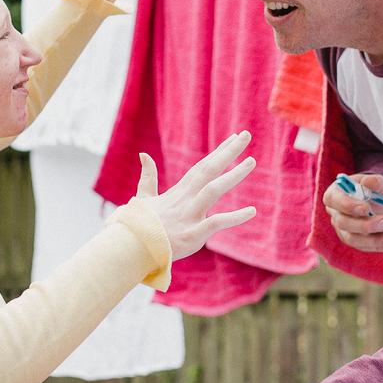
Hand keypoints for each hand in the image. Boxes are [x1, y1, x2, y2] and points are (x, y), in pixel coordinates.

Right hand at [135, 130, 256, 261]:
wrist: (130, 247)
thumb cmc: (137, 225)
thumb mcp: (143, 198)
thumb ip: (147, 177)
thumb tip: (143, 154)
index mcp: (178, 193)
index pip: (202, 167)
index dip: (218, 153)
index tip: (233, 139)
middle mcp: (186, 200)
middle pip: (209, 170)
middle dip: (228, 152)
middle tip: (246, 135)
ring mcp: (189, 216)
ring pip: (213, 189)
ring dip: (233, 175)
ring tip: (251, 161)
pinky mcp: (192, 234)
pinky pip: (216, 222)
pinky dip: (234, 217)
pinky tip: (252, 211)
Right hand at [323, 171, 382, 251]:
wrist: (382, 203)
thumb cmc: (376, 190)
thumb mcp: (380, 182)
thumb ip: (376, 181)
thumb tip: (368, 181)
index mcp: (336, 194)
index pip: (333, 200)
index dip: (347, 205)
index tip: (365, 208)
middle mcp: (337, 214)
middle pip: (343, 222)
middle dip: (365, 225)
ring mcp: (344, 230)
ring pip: (353, 239)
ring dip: (374, 239)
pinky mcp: (355, 242)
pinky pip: (365, 247)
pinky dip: (381, 245)